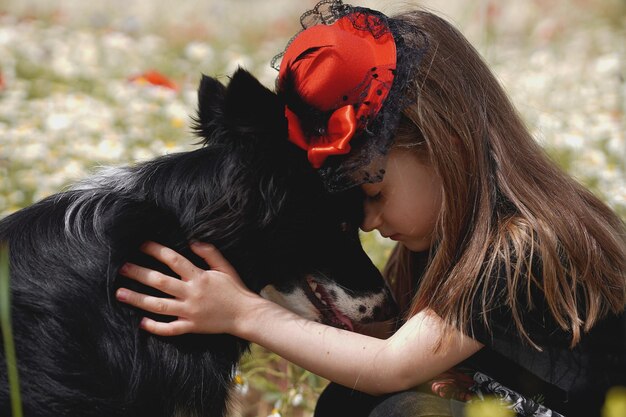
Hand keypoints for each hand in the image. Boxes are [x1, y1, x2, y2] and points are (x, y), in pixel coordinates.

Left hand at [116, 241, 257, 335]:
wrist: (246, 315)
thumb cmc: (236, 290)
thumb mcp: (225, 267)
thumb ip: (209, 253)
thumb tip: (192, 241)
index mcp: (199, 277)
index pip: (174, 260)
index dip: (156, 251)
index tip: (141, 245)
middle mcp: (191, 294)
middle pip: (160, 282)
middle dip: (139, 274)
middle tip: (121, 268)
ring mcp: (190, 312)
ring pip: (158, 306)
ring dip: (138, 299)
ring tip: (120, 293)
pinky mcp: (191, 327)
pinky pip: (170, 329)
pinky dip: (155, 327)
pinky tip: (141, 322)